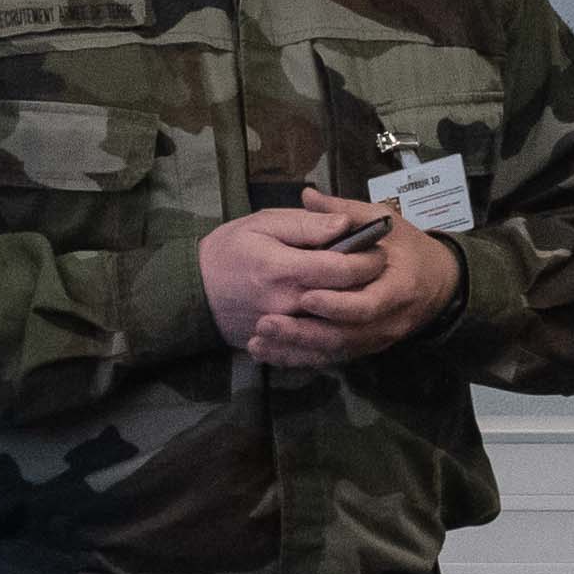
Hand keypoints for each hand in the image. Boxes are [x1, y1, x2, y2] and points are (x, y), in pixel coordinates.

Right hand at [198, 201, 387, 354]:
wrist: (193, 291)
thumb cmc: (228, 249)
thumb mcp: (263, 223)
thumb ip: (306, 224)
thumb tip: (345, 224)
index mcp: (285, 270)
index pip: (342, 269)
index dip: (367, 259)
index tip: (379, 249)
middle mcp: (287, 305)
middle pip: (344, 300)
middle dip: (368, 284)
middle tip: (380, 269)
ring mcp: (284, 330)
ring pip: (335, 328)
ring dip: (357, 313)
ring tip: (367, 294)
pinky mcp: (279, 346)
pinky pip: (315, 350)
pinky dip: (337, 337)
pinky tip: (345, 322)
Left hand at [225, 192, 457, 370]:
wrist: (439, 284)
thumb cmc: (408, 248)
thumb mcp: (385, 222)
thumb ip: (346, 212)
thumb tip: (308, 196)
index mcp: (399, 287)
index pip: (368, 304)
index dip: (338, 305)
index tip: (306, 297)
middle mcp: (388, 321)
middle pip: (345, 336)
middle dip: (304, 333)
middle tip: (266, 323)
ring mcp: (375, 340)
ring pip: (333, 352)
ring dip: (295, 349)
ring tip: (258, 340)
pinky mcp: (362, 349)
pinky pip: (330, 360)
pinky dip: (299, 358)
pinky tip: (268, 353)